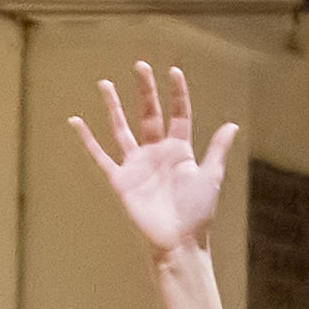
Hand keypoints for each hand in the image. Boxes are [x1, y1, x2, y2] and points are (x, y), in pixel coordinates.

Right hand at [70, 64, 237, 260]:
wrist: (179, 242)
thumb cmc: (197, 213)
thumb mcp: (210, 176)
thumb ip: (217, 149)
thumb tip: (232, 125)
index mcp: (180, 152)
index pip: (178, 115)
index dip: (177, 94)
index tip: (174, 71)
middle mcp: (157, 154)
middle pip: (149, 114)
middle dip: (145, 91)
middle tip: (141, 66)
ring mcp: (137, 165)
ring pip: (122, 128)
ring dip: (113, 107)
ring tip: (105, 83)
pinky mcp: (121, 179)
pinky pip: (100, 155)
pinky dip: (87, 140)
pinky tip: (76, 121)